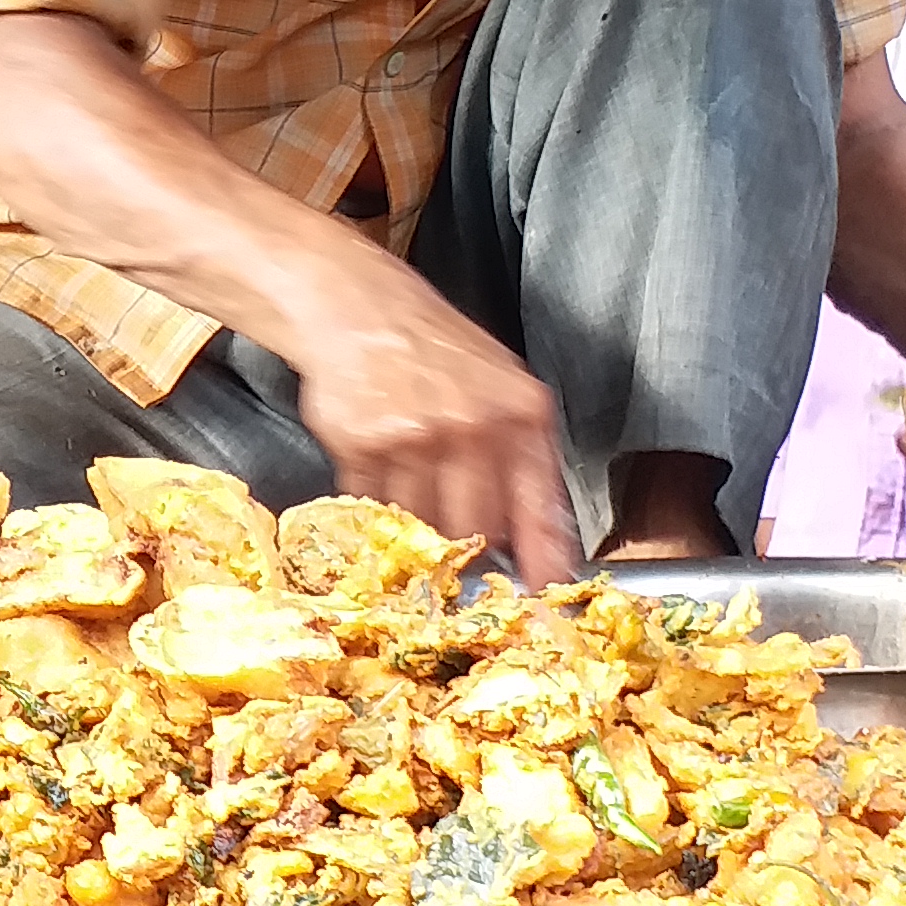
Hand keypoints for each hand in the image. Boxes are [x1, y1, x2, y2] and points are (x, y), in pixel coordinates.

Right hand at [290, 259, 579, 586]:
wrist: (361, 309)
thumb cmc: (439, 353)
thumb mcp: (505, 390)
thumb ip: (525, 460)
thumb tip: (538, 544)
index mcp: (522, 416)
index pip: (540, 509)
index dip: (542, 560)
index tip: (544, 596)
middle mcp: (474, 428)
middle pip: (478, 531)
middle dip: (468, 545)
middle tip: (455, 534)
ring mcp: (416, 438)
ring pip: (425, 527)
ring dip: (420, 526)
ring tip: (414, 485)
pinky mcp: (364, 447)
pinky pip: (378, 508)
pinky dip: (380, 503)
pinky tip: (383, 465)